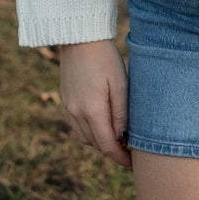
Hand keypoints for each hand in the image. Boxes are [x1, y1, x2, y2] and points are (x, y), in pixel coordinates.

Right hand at [56, 37, 129, 165]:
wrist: (79, 37)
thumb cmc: (105, 58)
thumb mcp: (120, 85)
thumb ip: (121, 114)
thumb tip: (123, 138)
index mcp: (92, 111)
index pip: (107, 146)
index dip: (121, 158)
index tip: (133, 163)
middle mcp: (76, 113)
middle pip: (96, 144)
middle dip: (112, 151)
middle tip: (130, 150)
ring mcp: (68, 107)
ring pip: (85, 137)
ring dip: (100, 142)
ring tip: (118, 138)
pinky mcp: (65, 100)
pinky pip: (77, 126)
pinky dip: (90, 131)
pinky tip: (102, 123)